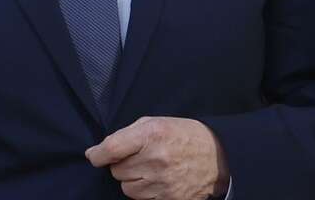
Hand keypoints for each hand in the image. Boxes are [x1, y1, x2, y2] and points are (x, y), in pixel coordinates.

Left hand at [86, 117, 229, 199]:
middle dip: (124, 164)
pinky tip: (160, 180)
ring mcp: (162, 182)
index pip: (111, 149)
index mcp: (153, 135)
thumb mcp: (159, 122)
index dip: (98, 154)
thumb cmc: (185, 136)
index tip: (95, 155)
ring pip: (126, 188)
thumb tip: (97, 152)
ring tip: (152, 169)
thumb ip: (128, 134)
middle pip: (117, 170)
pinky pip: (141, 199)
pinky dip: (145, 191)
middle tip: (142, 156)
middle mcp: (156, 159)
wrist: (218, 157)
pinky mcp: (167, 199)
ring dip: (133, 179)